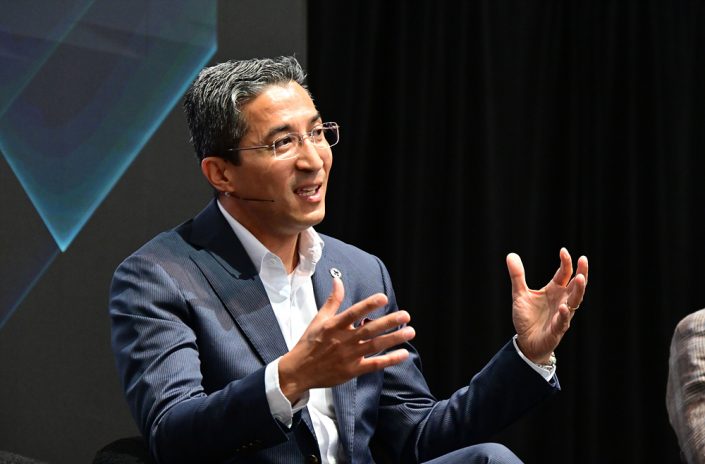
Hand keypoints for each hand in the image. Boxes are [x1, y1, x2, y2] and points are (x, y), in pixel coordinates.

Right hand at [278, 277, 414, 402]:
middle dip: (389, 322)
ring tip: (410, 332)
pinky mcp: (352, 370)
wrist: (299, 371)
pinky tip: (402, 354)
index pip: (354, 313)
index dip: (368, 305)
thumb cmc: (309, 343)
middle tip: (405, 315)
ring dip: (393, 339)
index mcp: (334, 326)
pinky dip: (388, 359)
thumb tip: (338, 280)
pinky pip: (374, 364)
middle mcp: (343, 340)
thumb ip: (333, 300)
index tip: (383, 297)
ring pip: (375, 346)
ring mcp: (349, 356)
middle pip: (369, 329)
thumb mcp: (318, 319)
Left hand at [507, 247, 587, 362]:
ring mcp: (562, 314)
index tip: (563, 250)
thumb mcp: (519, 294)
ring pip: (575, 301)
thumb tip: (511, 255)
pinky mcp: (557, 328)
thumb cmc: (527, 317)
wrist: (526, 341)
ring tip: (581, 278)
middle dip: (581, 272)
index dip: (566, 262)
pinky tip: (564, 307)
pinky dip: (564, 314)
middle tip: (583, 259)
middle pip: (576, 284)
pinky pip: (563, 321)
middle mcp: (562, 300)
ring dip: (578, 290)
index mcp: (554, 290)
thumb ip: (517, 276)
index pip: (564, 273)